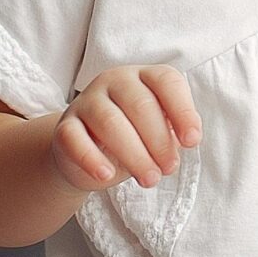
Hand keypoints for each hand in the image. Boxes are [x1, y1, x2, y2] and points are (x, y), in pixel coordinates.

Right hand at [51, 65, 199, 191]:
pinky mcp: (65, 126)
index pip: (167, 82)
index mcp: (144, 76)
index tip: (192, 141)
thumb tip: (186, 140)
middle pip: (140, 105)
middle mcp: (115, 80)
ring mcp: (87, 101)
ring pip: (110, 122)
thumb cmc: (132, 136)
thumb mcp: (156, 130)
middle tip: (169, 168)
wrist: (85, 153)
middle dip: (159, 141)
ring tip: (149, 179)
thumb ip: (172, 130)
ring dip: (134, 154)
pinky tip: (106, 175)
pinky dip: (92, 159)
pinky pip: (75, 139)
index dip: (183, 111)